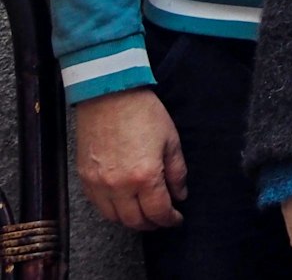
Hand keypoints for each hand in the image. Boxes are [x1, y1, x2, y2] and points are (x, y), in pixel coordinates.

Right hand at [75, 88, 185, 229]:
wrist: (109, 95)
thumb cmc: (144, 114)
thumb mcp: (171, 141)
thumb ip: (177, 172)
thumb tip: (179, 195)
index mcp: (145, 176)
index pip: (158, 212)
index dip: (170, 219)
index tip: (176, 218)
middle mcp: (118, 185)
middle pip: (134, 221)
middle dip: (152, 224)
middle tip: (162, 219)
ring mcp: (98, 183)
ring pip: (114, 217)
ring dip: (131, 220)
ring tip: (144, 213)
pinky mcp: (84, 178)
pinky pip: (98, 205)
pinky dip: (112, 210)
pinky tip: (124, 203)